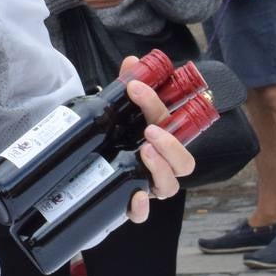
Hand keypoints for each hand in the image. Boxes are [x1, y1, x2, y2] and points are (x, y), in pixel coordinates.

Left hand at [114, 57, 196, 222]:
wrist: (91, 165)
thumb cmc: (117, 135)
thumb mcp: (121, 111)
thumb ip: (129, 86)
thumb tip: (133, 62)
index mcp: (163, 140)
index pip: (173, 123)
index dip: (158, 104)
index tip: (136, 88)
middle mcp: (161, 165)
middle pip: (184, 162)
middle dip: (171, 144)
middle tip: (149, 130)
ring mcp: (149, 186)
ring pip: (169, 187)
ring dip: (161, 169)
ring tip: (144, 152)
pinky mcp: (130, 204)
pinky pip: (141, 214)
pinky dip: (139, 208)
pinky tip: (134, 196)